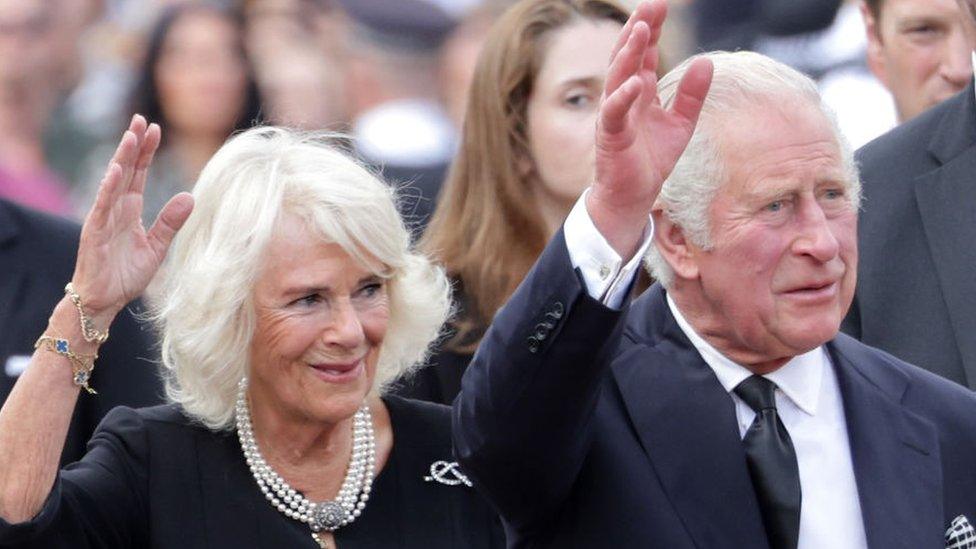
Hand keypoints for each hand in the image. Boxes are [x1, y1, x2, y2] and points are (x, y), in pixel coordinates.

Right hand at [71, 115, 193, 323]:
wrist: (105, 301)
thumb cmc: (126, 275)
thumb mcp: (157, 248)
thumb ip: (170, 222)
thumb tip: (190, 196)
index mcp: (130, 210)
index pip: (139, 173)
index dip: (147, 152)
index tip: (156, 128)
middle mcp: (115, 209)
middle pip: (126, 170)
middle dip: (134, 145)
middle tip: (141, 119)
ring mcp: (103, 218)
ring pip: (113, 182)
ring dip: (122, 159)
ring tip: (131, 136)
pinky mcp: (94, 233)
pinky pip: (101, 207)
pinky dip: (108, 188)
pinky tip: (115, 171)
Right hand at [588, 0, 712, 258]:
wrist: (633, 196)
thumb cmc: (652, 159)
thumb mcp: (681, 124)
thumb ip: (692, 95)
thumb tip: (707, 61)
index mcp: (640, 91)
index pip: (644, 53)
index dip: (651, 29)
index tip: (662, 5)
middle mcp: (624, 97)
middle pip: (628, 56)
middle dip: (638, 30)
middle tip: (650, 5)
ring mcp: (614, 115)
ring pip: (617, 78)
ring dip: (627, 54)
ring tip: (640, 31)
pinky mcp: (611, 136)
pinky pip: (614, 113)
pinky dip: (623, 98)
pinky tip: (636, 83)